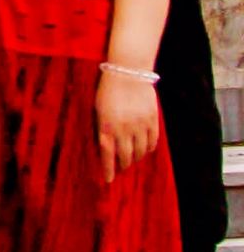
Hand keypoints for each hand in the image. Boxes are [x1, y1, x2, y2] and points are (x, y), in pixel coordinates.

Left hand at [96, 67, 160, 183]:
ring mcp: (140, 124)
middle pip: (125, 156)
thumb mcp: (98, 107)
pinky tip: (145, 150)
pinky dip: (149, 149)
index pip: (108, 154)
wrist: (128, 71)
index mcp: (107, 125)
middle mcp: (124, 128)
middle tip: (121, 168)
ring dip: (135, 158)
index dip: (108, 169)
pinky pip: (152, 141)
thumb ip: (101, 127)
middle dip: (123, 165)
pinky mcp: (152, 120)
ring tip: (132, 159)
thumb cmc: (108, 88)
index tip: (108, 180)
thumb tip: (105, 145)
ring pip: (140, 151)